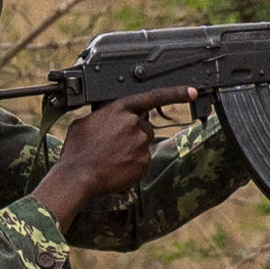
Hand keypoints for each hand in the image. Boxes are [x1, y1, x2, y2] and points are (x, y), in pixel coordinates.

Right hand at [30, 88, 188, 221]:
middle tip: (111, 145)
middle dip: (132, 135)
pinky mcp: (144, 163)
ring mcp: (141, 144)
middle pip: (144, 127)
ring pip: (142, 146)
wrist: (77, 176)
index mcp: (120, 109)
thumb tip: (108, 119)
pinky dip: (130, 167)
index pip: (154, 97)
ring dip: (130, 151)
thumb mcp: (85, 122)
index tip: (192, 92)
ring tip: (109, 158)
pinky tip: (114, 168)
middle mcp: (134, 124)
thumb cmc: (77, 150)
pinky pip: (141, 163)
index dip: (176, 93)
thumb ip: (104, 116)